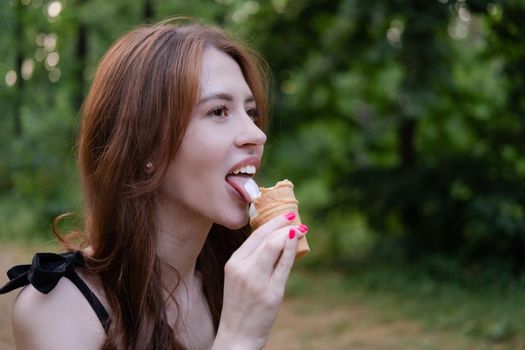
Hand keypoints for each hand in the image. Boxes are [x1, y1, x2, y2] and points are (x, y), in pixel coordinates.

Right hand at [212, 213, 306, 349]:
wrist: (237, 335)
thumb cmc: (240, 305)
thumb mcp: (239, 278)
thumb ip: (253, 259)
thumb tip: (276, 239)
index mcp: (234, 263)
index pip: (254, 236)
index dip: (271, 222)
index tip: (283, 215)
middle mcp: (243, 269)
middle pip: (265, 237)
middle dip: (281, 223)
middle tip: (293, 216)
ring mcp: (257, 281)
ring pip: (274, 246)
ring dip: (289, 233)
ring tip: (300, 228)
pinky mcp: (271, 293)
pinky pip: (284, 264)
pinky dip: (292, 248)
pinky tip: (297, 239)